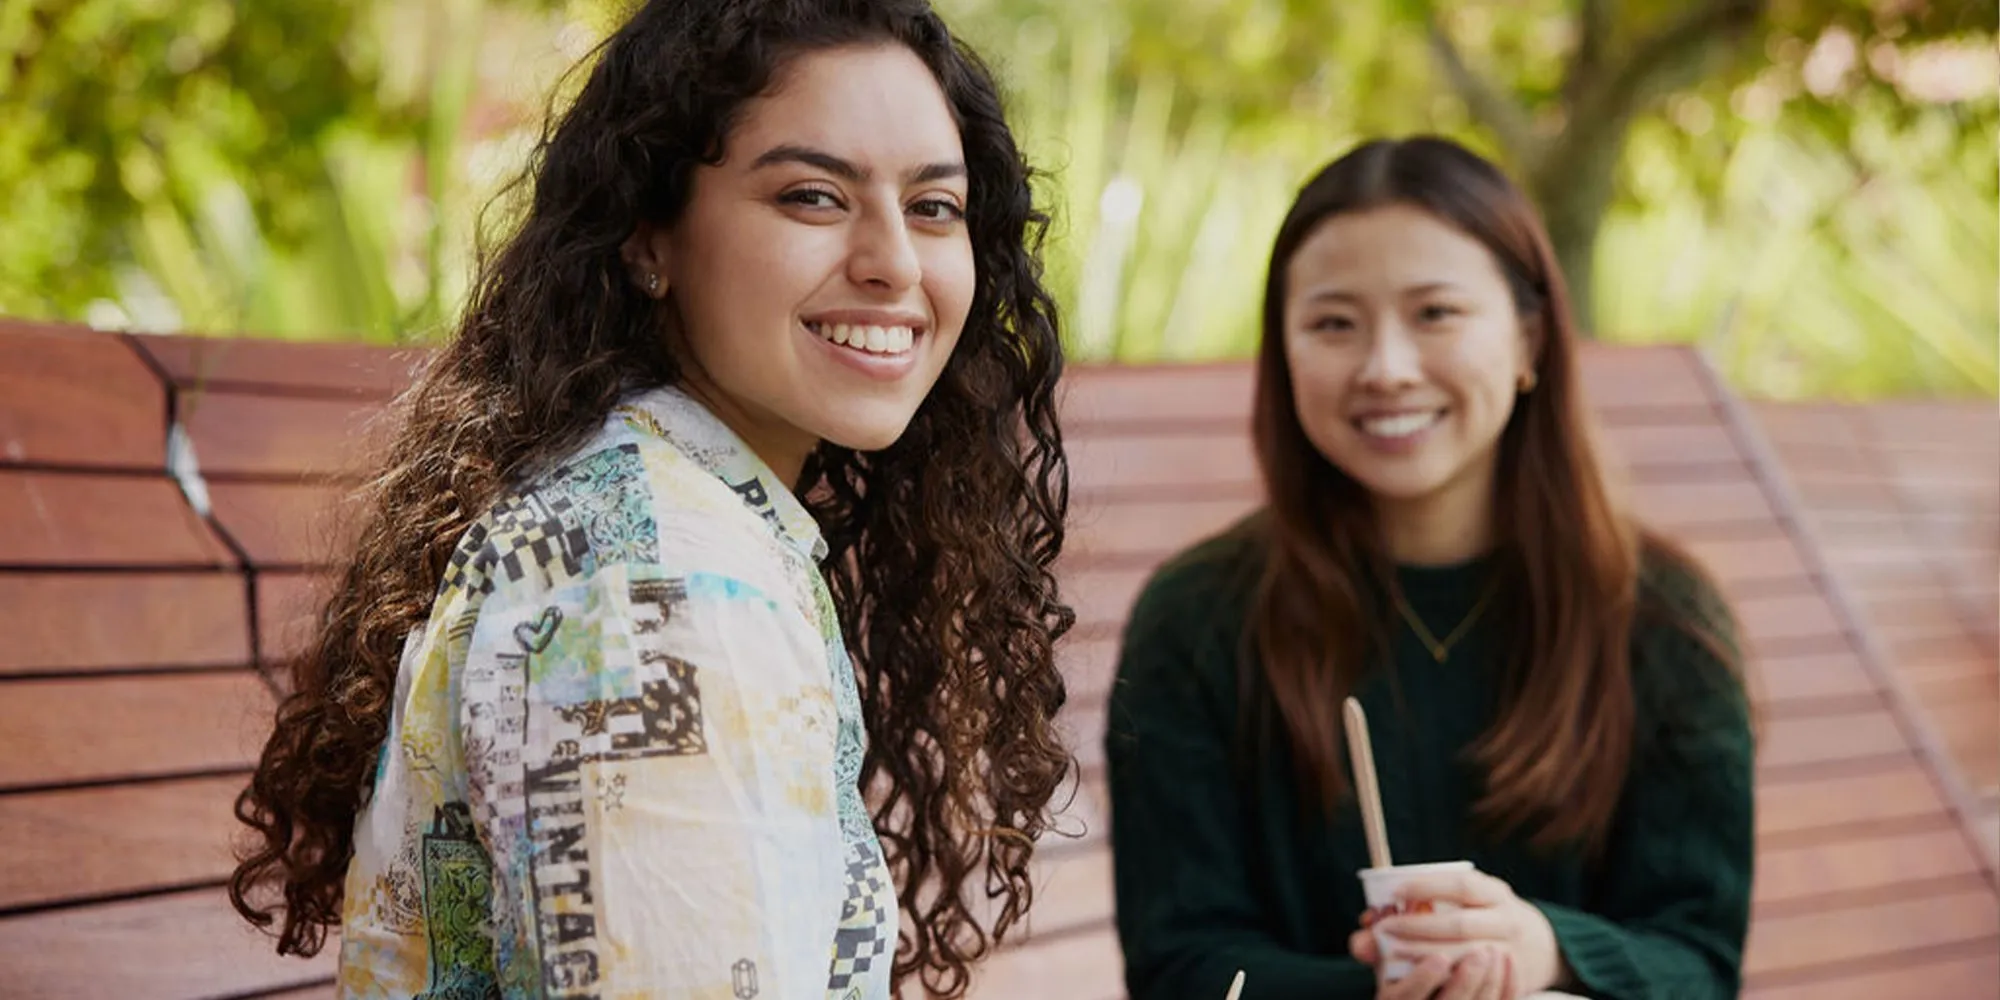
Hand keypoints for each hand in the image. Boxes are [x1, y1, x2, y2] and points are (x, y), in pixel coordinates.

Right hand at [1365, 947, 1511, 999]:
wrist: (1444, 992)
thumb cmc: (1413, 970)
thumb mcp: (1388, 962)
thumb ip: (1377, 942)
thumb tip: (1369, 923)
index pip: (1404, 999)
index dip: (1422, 980)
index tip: (1439, 957)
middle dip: (1465, 980)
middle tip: (1479, 952)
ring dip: (1490, 980)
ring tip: (1494, 950)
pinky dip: (1509, 986)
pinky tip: (1508, 962)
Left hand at [1367, 869, 1564, 996]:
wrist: (1539, 948)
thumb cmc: (1480, 920)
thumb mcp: (1460, 906)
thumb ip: (1412, 914)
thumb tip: (1362, 932)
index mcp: (1494, 893)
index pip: (1462, 885)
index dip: (1428, 887)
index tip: (1395, 892)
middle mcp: (1507, 920)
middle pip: (1461, 925)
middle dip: (1419, 927)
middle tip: (1385, 930)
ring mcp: (1512, 952)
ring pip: (1468, 956)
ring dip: (1428, 956)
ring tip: (1395, 954)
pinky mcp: (1512, 981)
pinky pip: (1478, 982)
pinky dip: (1447, 980)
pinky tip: (1423, 980)